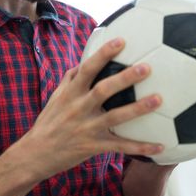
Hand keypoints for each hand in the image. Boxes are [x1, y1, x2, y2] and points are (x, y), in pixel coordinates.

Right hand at [15, 37, 163, 179]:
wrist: (35, 155)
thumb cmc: (48, 123)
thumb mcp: (56, 97)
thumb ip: (70, 79)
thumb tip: (84, 62)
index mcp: (71, 93)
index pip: (87, 69)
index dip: (103, 54)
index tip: (121, 41)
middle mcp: (79, 108)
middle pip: (104, 90)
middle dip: (125, 78)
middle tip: (146, 67)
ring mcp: (87, 128)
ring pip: (115, 117)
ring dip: (138, 108)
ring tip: (158, 99)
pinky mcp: (94, 146)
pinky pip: (120, 146)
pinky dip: (140, 147)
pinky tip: (160, 146)